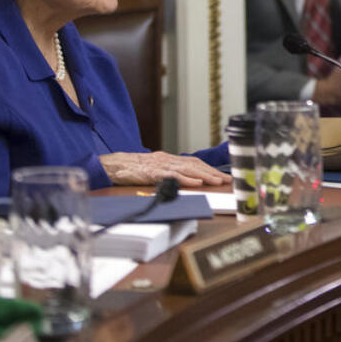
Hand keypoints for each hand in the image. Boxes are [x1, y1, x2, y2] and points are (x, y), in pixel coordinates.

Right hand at [100, 151, 230, 186]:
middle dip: (212, 172)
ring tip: (217, 181)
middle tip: (227, 179)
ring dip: (204, 175)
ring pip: (187, 169)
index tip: (222, 176)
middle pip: (195, 164)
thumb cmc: (132, 169)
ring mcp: (161, 165)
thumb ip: (169, 173)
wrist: (113, 165)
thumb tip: (185, 180)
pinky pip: (172, 175)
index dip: (209, 169)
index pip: (194, 162)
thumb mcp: (154, 169)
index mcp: (169, 159)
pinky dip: (186, 179)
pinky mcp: (153, 172)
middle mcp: (168, 159)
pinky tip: (197, 182)